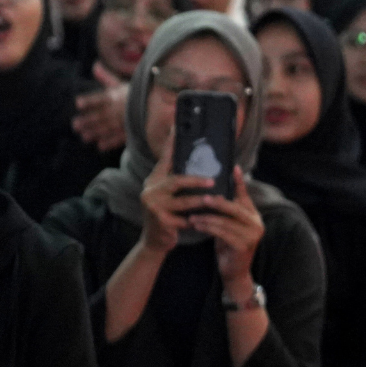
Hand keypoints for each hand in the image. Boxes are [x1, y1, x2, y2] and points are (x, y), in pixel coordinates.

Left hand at [71, 65, 128, 150]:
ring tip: (84, 137)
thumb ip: (106, 77)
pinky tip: (100, 146)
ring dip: (95, 132)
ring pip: (107, 127)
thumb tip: (95, 65)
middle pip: (100, 115)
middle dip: (87, 121)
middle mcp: (117, 109)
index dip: (89, 100)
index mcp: (114, 96)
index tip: (78, 103)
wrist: (155, 104)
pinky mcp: (129, 131)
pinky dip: (110, 142)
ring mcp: (123, 121)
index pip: (99, 98)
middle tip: (75, 125)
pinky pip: (119, 137)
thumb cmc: (134, 93)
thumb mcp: (120, 84)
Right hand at [136, 124, 208, 254]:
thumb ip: (178, 182)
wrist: (154, 240)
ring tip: (215, 200)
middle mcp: (150, 189)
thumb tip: (202, 167)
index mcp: (154, 180)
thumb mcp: (169, 196)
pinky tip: (207, 222)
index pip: (165, 158)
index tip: (178, 126)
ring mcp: (153, 206)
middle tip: (212, 182)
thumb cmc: (167, 215)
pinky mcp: (161, 221)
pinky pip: (184, 219)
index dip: (171, 142)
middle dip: (196, 181)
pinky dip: (197, 221)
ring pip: (183, 201)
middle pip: (176, 180)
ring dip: (201, 201)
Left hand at [187, 168, 263, 285]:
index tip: (233, 167)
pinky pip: (222, 233)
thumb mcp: (228, 225)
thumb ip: (226, 211)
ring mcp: (252, 235)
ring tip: (192, 215)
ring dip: (207, 217)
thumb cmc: (228, 245)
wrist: (234, 271)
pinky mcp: (244, 246)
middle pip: (235, 207)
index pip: (244, 195)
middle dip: (217, 201)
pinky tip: (196, 226)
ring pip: (226, 221)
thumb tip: (213, 191)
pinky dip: (208, 228)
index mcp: (253, 215)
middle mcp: (256, 223)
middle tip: (202, 198)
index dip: (238, 181)